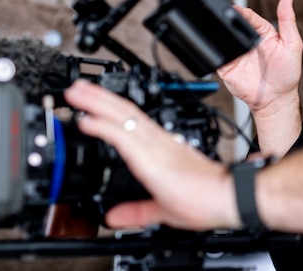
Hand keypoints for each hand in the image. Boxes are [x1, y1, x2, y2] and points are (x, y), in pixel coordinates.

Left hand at [64, 80, 241, 230]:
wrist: (226, 197)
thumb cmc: (205, 200)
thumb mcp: (162, 209)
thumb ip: (137, 211)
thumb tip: (116, 216)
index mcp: (162, 149)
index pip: (133, 123)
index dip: (112, 111)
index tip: (92, 106)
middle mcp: (158, 141)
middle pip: (124, 112)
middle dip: (99, 98)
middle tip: (78, 87)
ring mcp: (155, 145)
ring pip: (121, 116)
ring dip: (96, 103)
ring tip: (76, 92)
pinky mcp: (151, 155)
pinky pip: (122, 135)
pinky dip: (102, 126)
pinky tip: (86, 120)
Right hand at [217, 0, 302, 114]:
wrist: (275, 100)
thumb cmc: (287, 74)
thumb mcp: (293, 44)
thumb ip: (288, 20)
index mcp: (263, 33)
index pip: (250, 17)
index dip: (243, 12)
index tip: (237, 9)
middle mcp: (248, 42)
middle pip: (234, 25)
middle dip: (228, 20)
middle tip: (224, 16)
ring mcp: (236, 54)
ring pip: (223, 38)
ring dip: (220, 33)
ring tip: (218, 29)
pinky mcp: (226, 66)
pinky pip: (216, 56)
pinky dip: (213, 51)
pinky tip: (218, 48)